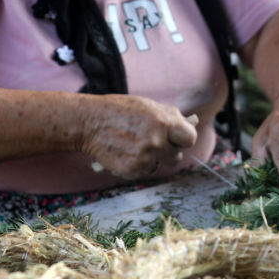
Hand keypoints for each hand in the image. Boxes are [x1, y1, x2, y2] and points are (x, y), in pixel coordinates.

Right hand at [76, 94, 197, 177]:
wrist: (88, 122)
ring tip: (134, 144)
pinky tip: (124, 152)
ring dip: (150, 159)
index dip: (182, 139)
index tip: (176, 138)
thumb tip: (190, 125)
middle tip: (151, 141)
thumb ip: (171, 117)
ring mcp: (143, 158)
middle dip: (167, 151)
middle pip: (176, 157)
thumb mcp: (149, 106)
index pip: (190, 139)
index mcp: (164, 122)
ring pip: (158, 166)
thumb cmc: (120, 110)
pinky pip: (142, 172)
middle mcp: (156, 141)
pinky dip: (135, 165)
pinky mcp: (130, 170)